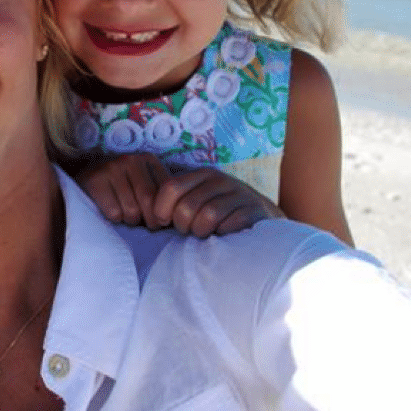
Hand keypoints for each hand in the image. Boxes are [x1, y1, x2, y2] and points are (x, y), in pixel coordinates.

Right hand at [76, 153, 171, 227]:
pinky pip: (114, 213)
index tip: (158, 220)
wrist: (83, 182)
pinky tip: (108, 209)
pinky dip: (113, 219)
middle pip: (149, 202)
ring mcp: (111, 168)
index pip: (166, 193)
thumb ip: (161, 195)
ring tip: (123, 213)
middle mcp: (130, 159)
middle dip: (147, 220)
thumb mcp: (144, 185)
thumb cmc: (121, 189)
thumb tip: (179, 217)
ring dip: (128, 220)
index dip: (163, 213)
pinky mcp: (94, 180)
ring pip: (131, 210)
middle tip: (140, 221)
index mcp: (148, 159)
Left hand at [153, 168, 282, 236]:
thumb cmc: (220, 212)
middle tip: (189, 231)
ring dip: (201, 232)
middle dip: (182, 226)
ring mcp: (239, 194)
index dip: (161, 209)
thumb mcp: (198, 200)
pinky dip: (221, 235)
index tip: (163, 222)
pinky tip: (222, 235)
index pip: (170, 188)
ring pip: (207, 216)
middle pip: (186, 207)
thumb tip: (147, 215)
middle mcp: (220, 181)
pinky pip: (228, 225)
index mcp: (202, 175)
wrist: (262, 218)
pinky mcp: (253, 211)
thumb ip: (176, 201)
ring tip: (204, 234)